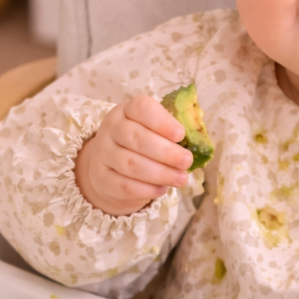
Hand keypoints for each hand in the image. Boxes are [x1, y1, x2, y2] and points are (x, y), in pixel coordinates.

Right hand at [74, 96, 190, 215]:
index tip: (181, 134)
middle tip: (187, 161)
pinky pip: (124, 185)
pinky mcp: (102, 178)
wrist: (110, 167)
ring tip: (181, 178)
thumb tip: (197, 142)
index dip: (162, 121)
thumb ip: (172, 132)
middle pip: (137, 138)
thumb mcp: (153, 131)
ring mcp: (103, 153)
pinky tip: (162, 190)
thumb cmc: (141, 145)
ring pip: (131, 164)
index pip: (141, 108)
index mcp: (127, 110)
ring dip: (160, 173)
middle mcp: (112, 129)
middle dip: (166, 152)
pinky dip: (146, 189)